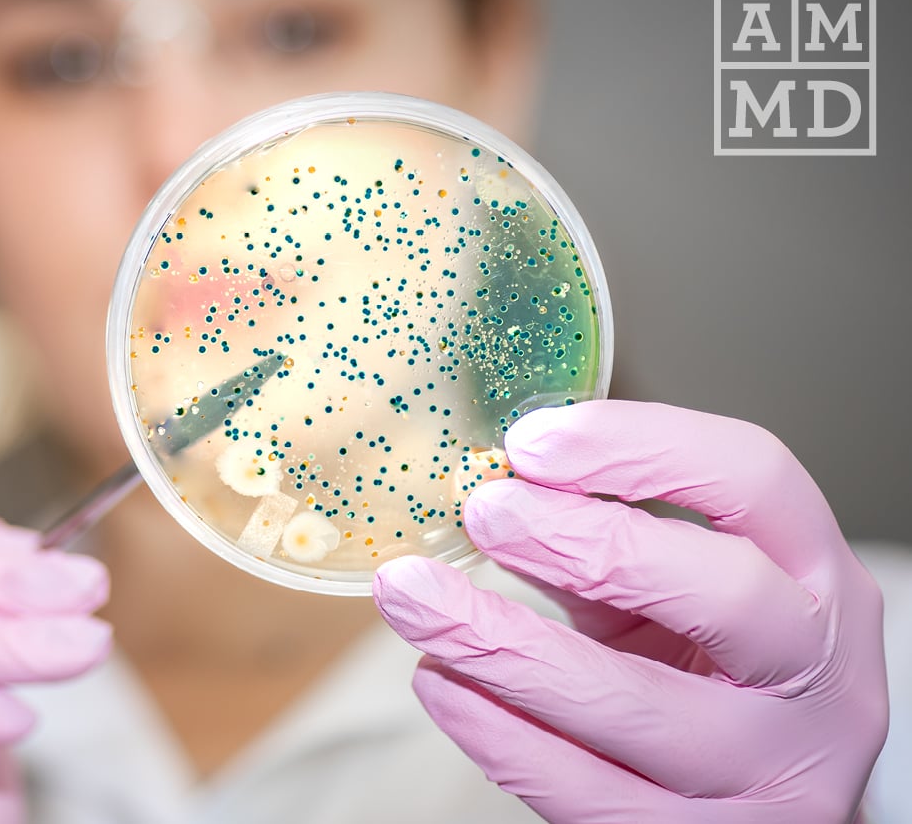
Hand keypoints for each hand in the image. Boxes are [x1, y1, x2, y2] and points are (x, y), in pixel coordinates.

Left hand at [373, 400, 888, 822]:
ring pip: (633, 706)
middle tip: (481, 512)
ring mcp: (772, 771)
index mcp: (818, 575)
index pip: (755, 479)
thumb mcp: (673, 594)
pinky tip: (439, 683)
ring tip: (411, 597)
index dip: (641, 447)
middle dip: (585, 544)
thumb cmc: (708, 670)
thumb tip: (486, 495)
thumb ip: (599, 543)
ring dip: (502, 643)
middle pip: (721, 593)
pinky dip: (497, 733)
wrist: (767, 805)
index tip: (530, 442)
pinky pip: (585, 792)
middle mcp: (820, 674)